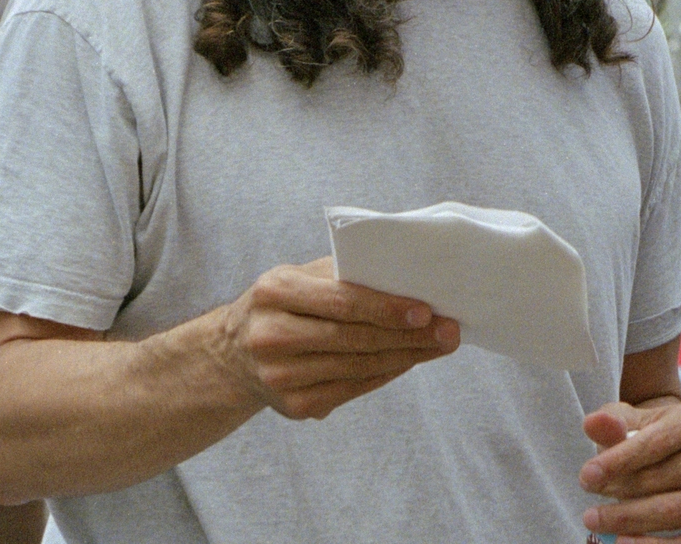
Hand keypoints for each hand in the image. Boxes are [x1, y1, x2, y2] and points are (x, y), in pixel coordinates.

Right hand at [211, 257, 458, 420]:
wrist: (232, 353)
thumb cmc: (282, 303)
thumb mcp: (300, 276)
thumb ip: (344, 273)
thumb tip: (408, 277)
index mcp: (275, 291)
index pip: (342, 301)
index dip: (387, 308)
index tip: (426, 310)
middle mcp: (271, 335)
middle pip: (354, 338)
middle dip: (408, 336)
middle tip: (448, 331)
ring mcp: (280, 376)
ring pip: (357, 367)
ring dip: (405, 357)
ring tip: (438, 345)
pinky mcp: (292, 406)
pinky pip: (351, 389)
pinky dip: (384, 375)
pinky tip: (408, 361)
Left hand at [580, 398, 680, 542]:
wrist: (672, 466)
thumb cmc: (644, 442)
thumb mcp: (627, 425)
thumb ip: (611, 423)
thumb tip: (594, 423)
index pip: (658, 441)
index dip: (619, 460)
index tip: (587, 476)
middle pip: (663, 478)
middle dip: (620, 492)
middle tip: (589, 506)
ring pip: (672, 512)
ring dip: (628, 520)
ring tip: (596, 522)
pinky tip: (624, 543)